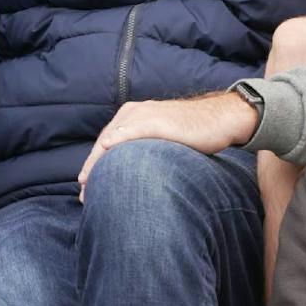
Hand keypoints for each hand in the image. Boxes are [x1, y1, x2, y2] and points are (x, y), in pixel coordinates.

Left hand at [77, 92, 261, 190]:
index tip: (87, 187)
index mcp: (133, 113)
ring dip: (100, 161)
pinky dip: (120, 138)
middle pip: (105, 141)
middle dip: (92, 167)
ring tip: (90, 185)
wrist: (222, 119)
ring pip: (114, 138)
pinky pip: (134, 130)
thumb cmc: (196, 130)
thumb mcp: (164, 136)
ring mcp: (147, 115)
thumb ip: (145, 146)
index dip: (95, 163)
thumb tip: (134, 171)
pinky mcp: (160, 121)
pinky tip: (109, 147)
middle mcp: (136, 112)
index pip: (106, 141)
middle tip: (84, 193)